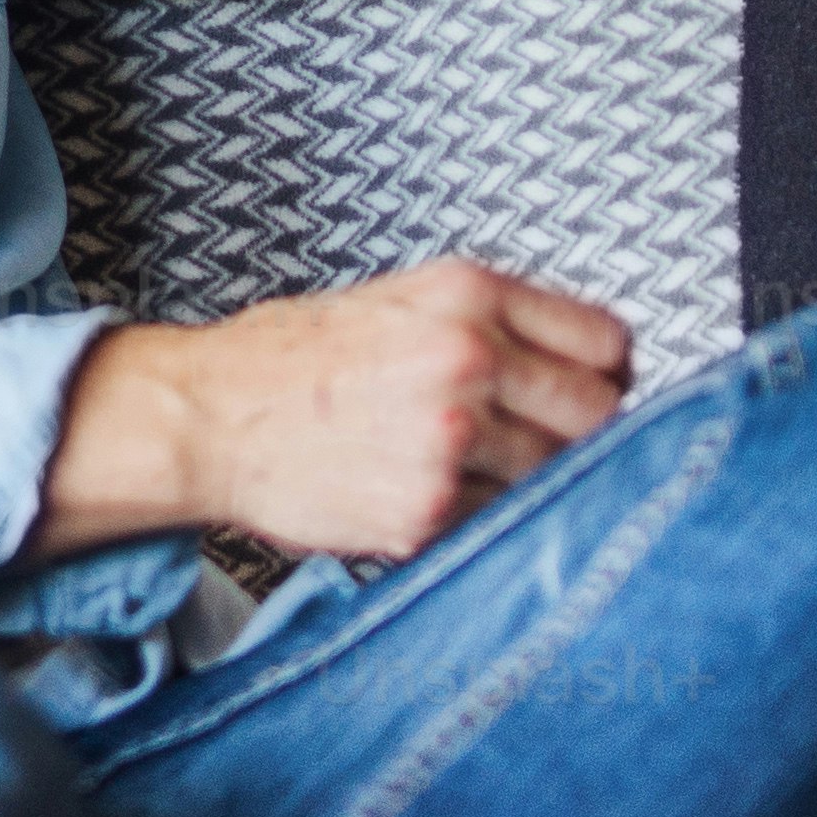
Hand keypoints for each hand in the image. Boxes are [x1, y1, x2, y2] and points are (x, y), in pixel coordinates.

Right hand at [41, 261, 631, 567]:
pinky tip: (437, 494)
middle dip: (583, 433)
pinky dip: (483, 517)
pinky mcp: (426, 510)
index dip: (609, 372)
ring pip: (560, 475)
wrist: (208, 417)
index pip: (608, 341)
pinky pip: (500, 521)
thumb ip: (495, 322)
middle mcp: (466, 359)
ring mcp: (449, 439)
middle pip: (601, 414)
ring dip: (534, 480)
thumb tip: (588, 365)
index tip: (595, 390)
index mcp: (467, 295)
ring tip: (481, 469)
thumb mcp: (402, 298)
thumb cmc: (294, 358)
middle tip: (544, 439)